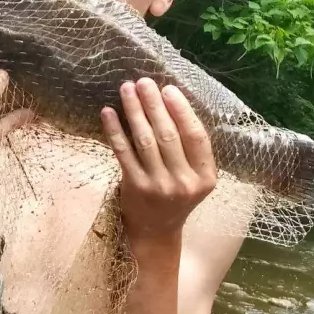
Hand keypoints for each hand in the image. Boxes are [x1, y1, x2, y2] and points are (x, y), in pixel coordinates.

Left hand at [100, 78, 216, 240]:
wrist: (156, 231)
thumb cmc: (175, 197)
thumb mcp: (194, 178)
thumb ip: (190, 150)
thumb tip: (170, 103)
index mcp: (205, 176)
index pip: (196, 136)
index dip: (182, 110)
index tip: (168, 89)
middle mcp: (184, 182)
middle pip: (168, 134)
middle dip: (154, 104)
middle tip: (143, 82)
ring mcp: (159, 186)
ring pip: (145, 140)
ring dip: (134, 111)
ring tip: (126, 89)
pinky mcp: (135, 187)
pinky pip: (123, 152)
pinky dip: (114, 130)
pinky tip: (108, 112)